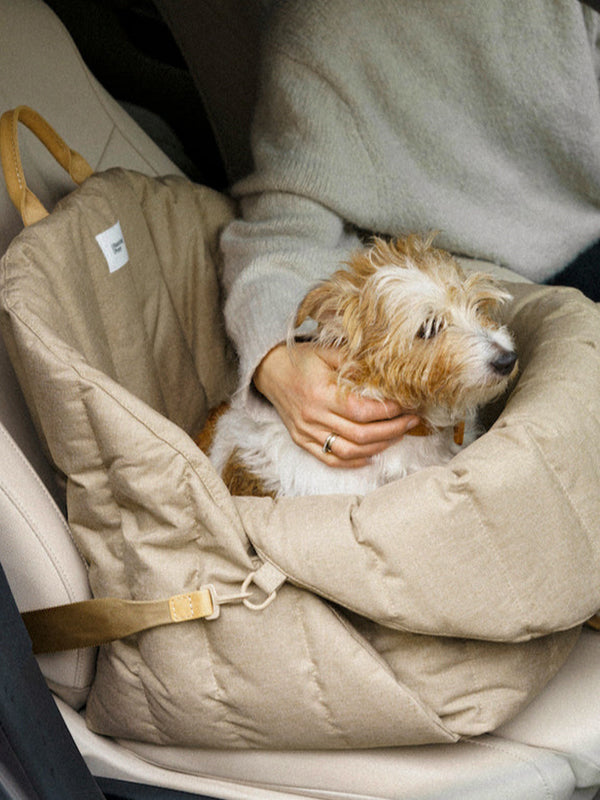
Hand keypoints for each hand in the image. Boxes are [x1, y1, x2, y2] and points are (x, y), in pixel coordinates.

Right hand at [253, 342, 420, 466]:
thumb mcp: (327, 351)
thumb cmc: (300, 359)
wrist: (269, 370)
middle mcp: (313, 416)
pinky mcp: (302, 440)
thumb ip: (355, 361)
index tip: (406, 404)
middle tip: (411, 421)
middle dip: (392, 429)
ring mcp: (306, 432)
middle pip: (361, 434)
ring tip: (397, 435)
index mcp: (321, 393)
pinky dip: (354, 462)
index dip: (388, 411)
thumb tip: (388, 370)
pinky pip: (331, 459)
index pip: (362, 410)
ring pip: (349, 451)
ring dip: (378, 446)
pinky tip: (372, 455)